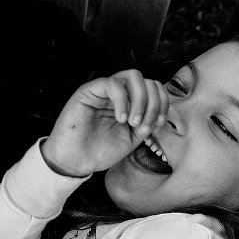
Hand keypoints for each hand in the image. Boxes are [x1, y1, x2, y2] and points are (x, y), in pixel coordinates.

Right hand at [42, 70, 167, 176]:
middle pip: (147, 80)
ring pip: (133, 76)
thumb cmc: (99, 151)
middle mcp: (118, 94)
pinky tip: (121, 118)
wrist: (75, 162)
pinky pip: (112, 83)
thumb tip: (158, 114)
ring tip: (132, 122)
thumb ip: (145, 124)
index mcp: (129, 103)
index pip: (153, 88)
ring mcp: (103, 91)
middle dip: (153, 103)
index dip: (162, 103)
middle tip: (142, 125)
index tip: (159, 123)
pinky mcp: (88, 91)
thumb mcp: (131, 139)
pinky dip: (122, 100)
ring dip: (140, 99)